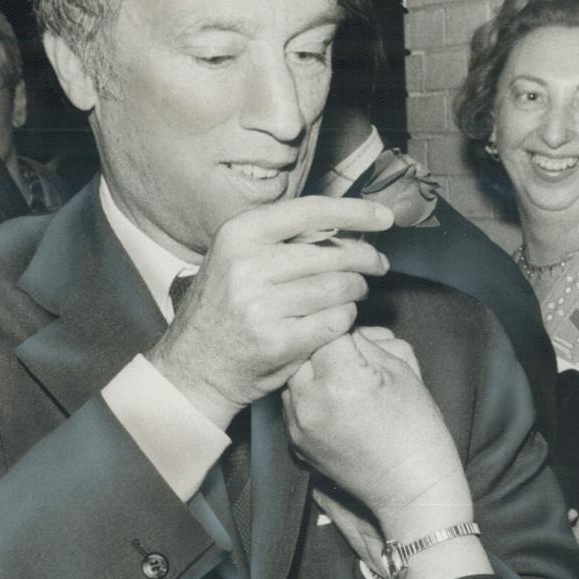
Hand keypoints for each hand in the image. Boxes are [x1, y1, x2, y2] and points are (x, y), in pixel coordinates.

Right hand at [146, 197, 393, 426]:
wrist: (194, 367)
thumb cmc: (226, 308)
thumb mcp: (238, 258)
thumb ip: (282, 240)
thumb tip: (346, 225)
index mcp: (240, 234)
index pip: (311, 212)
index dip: (355, 212)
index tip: (384, 218)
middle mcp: (248, 265)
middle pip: (334, 254)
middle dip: (366, 259)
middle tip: (378, 264)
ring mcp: (262, 305)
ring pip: (340, 287)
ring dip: (357, 291)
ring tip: (354, 293)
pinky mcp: (279, 341)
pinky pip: (336, 321)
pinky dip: (346, 319)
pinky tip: (338, 318)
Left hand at [284, 330, 471, 542]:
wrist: (411, 488)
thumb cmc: (417, 430)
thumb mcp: (403, 372)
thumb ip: (370, 343)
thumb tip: (351, 330)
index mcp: (341, 378)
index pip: (328, 330)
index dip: (345, 329)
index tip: (358, 336)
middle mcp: (311, 400)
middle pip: (303, 351)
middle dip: (325, 349)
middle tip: (352, 358)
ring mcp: (298, 424)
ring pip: (293, 376)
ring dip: (313, 372)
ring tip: (343, 381)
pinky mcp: (295, 442)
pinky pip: (292, 404)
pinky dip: (309, 397)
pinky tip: (336, 405)